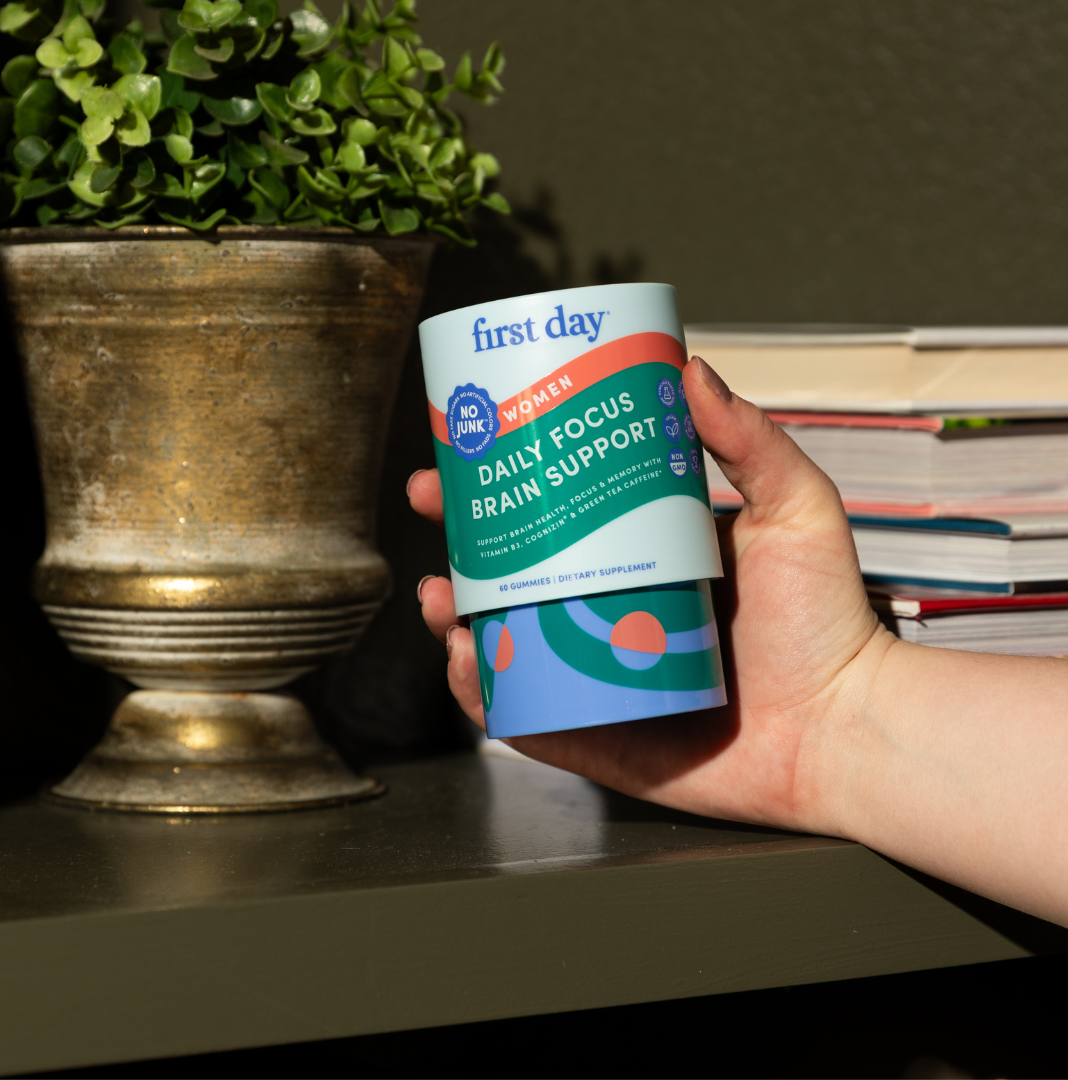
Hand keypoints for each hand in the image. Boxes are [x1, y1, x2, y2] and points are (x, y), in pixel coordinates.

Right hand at [408, 357, 886, 833]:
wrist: (846, 729)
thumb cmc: (827, 622)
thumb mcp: (795, 509)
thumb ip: (750, 441)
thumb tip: (690, 367)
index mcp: (645, 557)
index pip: (561, 512)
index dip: (508, 481)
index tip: (467, 449)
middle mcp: (612, 612)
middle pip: (517, 572)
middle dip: (463, 543)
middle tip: (434, 510)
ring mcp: (596, 676)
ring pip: (505, 643)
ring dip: (457, 617)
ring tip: (442, 596)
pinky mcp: (592, 735)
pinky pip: (521, 713)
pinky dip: (480, 692)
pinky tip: (466, 660)